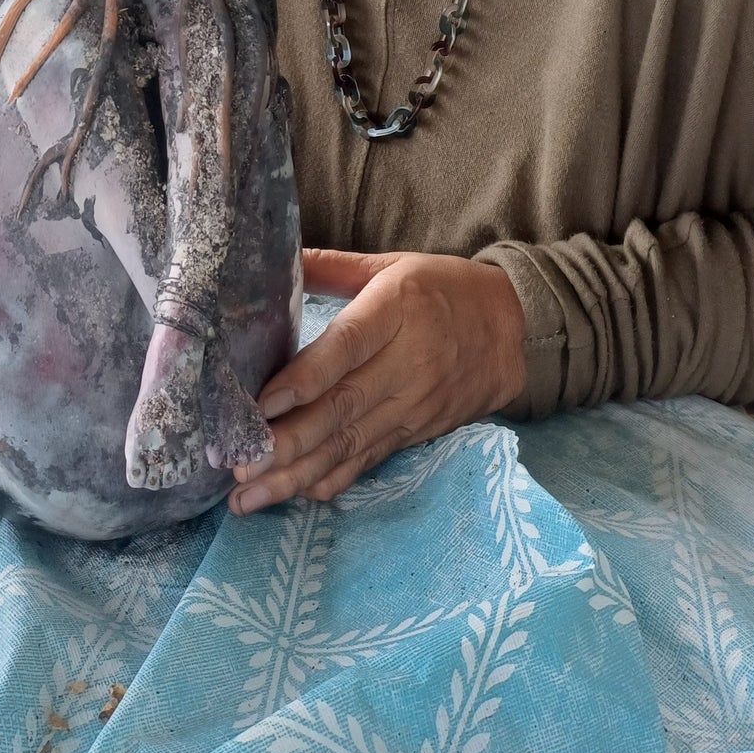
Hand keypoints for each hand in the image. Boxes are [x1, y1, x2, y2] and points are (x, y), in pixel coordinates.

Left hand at [229, 248, 526, 514]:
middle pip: (343, 407)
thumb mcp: (391, 264)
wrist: (514, 328)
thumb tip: (272, 257)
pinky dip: (335, 479)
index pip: (347, 347)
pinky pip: (372, 459)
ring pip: (352, 443)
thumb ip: (332, 265)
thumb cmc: (441, 288)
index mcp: (397, 309)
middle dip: (288, 443)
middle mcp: (407, 361)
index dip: (305, 378)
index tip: (262, 404)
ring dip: (298, 473)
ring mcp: (414, 403)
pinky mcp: (419, 431)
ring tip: (250, 496)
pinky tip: (299, 495)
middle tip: (239, 466)